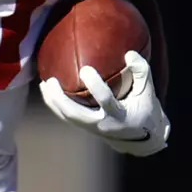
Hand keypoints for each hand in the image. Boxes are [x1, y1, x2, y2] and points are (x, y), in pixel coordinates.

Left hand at [39, 50, 169, 156]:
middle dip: (60, 99)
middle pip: (75, 114)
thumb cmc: (144, 109)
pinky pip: (66, 117)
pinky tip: (48, 90)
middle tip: (51, 80)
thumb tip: (129, 53)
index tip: (85, 69)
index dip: (95, 86)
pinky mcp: (85, 127)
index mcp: (119, 116)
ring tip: (44, 83)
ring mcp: (92, 128)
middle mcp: (102, 124)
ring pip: (67, 117)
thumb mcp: (147, 91)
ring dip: (53, 102)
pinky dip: (55, 104)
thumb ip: (141, 71)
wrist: (141, 138)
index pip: (105, 100)